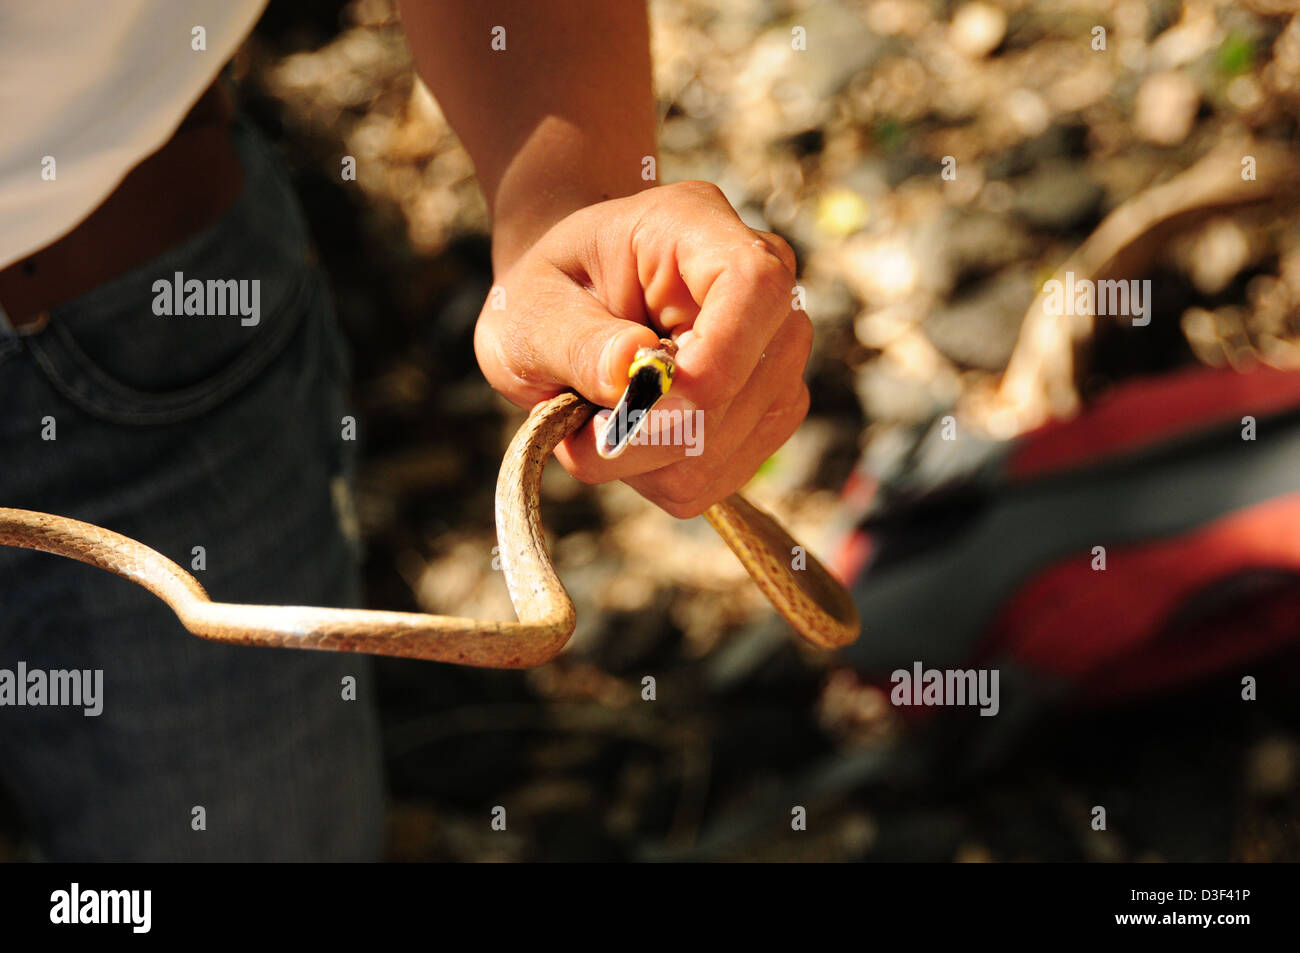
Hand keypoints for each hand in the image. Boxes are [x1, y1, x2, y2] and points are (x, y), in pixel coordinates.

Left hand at [475, 181, 811, 517]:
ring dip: (643, 457)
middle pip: (744, 386)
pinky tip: (628, 434)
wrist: (569, 307)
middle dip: (648, 427)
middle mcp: (762, 294)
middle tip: (578, 416)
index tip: (643, 398)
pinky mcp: (767, 420)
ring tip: (600, 415)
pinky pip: (715, 479)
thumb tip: (631, 371)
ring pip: (726, 447)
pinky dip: (655, 474)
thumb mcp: (531, 309)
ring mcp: (775, 361)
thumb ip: (575, 340)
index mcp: (700, 231)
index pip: (756, 287)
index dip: (716, 357)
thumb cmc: (551, 295)